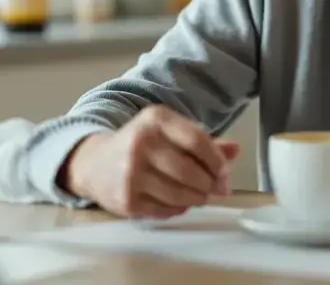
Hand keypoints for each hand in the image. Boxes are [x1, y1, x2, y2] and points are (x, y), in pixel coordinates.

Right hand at [61, 105, 240, 218]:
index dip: (217, 160)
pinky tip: (179, 202)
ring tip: (200, 196)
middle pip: (190, 171)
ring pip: (179, 194)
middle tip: (216, 189)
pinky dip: (179, 209)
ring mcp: (131, 173)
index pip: (197, 140)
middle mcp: (140, 143)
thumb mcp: (168, 133)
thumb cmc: (141, 146)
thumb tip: (236, 150)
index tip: (224, 172)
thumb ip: (202, 141)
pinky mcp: (126, 199)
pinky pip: (165, 210)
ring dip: (197, 199)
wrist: (93, 163)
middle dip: (209, 184)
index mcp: (155, 119)